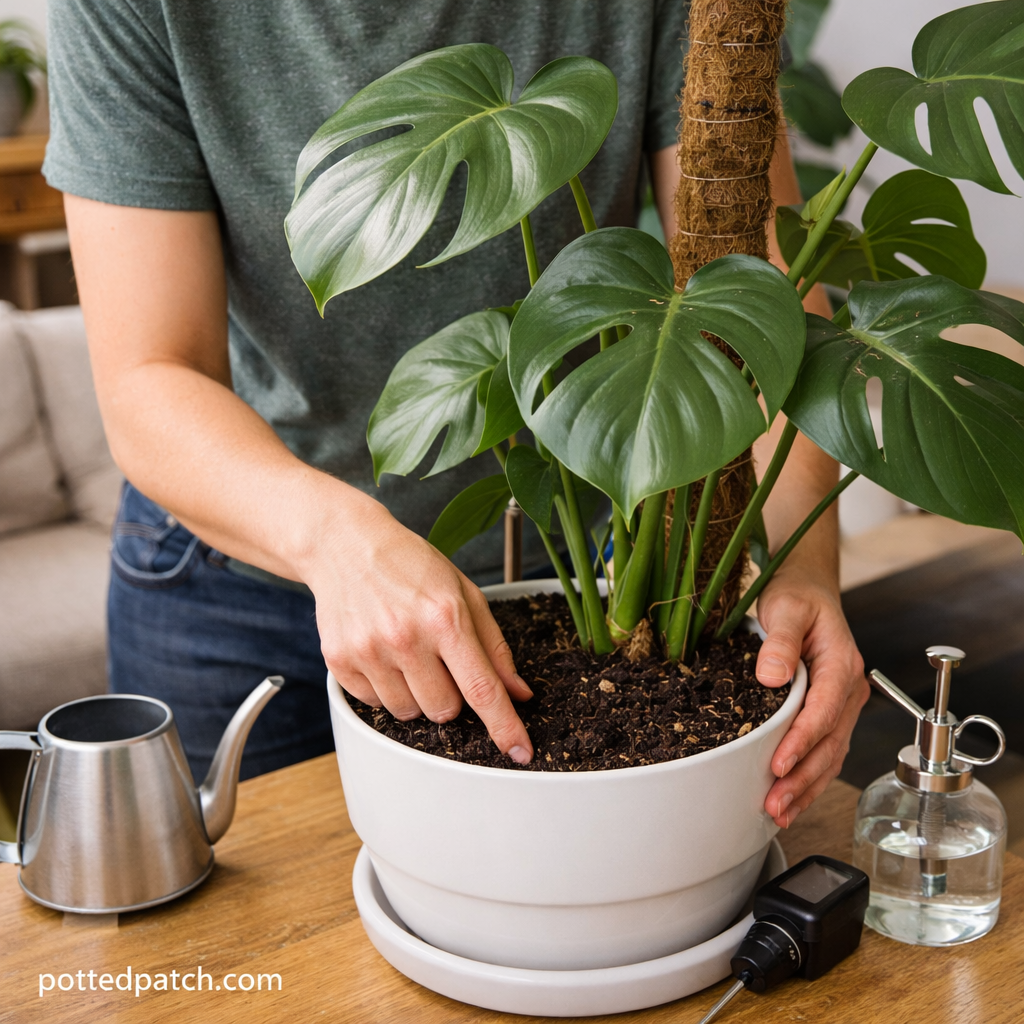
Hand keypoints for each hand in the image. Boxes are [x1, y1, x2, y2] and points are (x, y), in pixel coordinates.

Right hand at [302, 490, 534, 763]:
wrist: (345, 544)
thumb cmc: (410, 565)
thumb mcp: (464, 592)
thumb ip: (494, 646)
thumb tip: (518, 693)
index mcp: (445, 617)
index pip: (482, 688)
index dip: (505, 726)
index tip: (520, 753)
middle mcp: (406, 637)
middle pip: (445, 710)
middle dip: (450, 695)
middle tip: (439, 659)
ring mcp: (369, 651)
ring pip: (409, 713)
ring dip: (416, 694)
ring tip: (407, 652)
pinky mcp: (340, 661)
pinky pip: (374, 705)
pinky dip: (385, 688)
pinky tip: (382, 652)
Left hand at [755, 569, 868, 827]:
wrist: (808, 589)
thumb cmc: (797, 596)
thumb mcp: (785, 607)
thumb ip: (780, 640)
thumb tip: (771, 676)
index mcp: (842, 664)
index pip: (825, 711)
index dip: (803, 741)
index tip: (779, 764)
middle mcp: (849, 690)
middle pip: (830, 743)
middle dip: (803, 778)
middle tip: (775, 803)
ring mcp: (842, 705)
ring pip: (830, 755)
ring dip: (807, 787)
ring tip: (779, 812)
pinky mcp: (830, 714)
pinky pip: (824, 752)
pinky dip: (809, 779)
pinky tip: (789, 800)